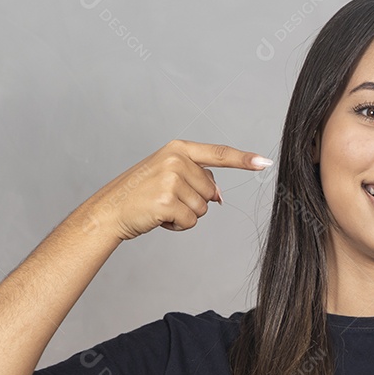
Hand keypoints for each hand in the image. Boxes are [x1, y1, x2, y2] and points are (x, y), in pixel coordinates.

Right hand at [81, 140, 272, 240]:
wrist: (109, 210)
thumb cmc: (139, 194)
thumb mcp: (167, 175)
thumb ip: (195, 178)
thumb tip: (219, 196)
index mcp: (178, 149)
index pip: (218, 154)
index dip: (244, 159)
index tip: (265, 162)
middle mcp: (176, 160)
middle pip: (212, 191)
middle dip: (194, 201)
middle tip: (165, 198)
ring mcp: (172, 180)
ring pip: (203, 208)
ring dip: (184, 214)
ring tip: (160, 207)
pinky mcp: (168, 201)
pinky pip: (191, 221)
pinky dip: (177, 225)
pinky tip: (158, 217)